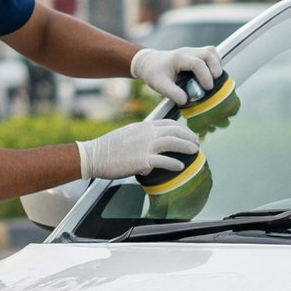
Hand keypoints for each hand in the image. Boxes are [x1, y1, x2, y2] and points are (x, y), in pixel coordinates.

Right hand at [78, 118, 199, 181]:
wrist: (94, 155)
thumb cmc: (109, 148)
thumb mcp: (128, 134)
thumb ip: (143, 137)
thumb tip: (153, 146)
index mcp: (143, 126)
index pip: (169, 124)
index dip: (182, 129)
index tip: (189, 134)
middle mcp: (146, 134)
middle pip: (175, 131)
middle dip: (189, 137)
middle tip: (197, 143)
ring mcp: (145, 146)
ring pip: (173, 143)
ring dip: (187, 146)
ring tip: (195, 151)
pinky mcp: (142, 160)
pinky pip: (164, 161)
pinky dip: (174, 163)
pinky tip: (180, 166)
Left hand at [130, 45, 224, 107]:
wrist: (149, 62)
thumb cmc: (153, 72)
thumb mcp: (159, 84)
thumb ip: (172, 93)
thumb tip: (186, 101)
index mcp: (178, 58)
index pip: (197, 63)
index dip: (205, 76)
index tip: (208, 88)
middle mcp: (187, 52)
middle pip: (208, 53)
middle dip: (215, 68)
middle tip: (214, 83)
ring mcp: (192, 51)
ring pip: (211, 51)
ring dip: (217, 64)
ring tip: (216, 78)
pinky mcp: (195, 54)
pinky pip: (210, 54)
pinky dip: (215, 63)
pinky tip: (212, 74)